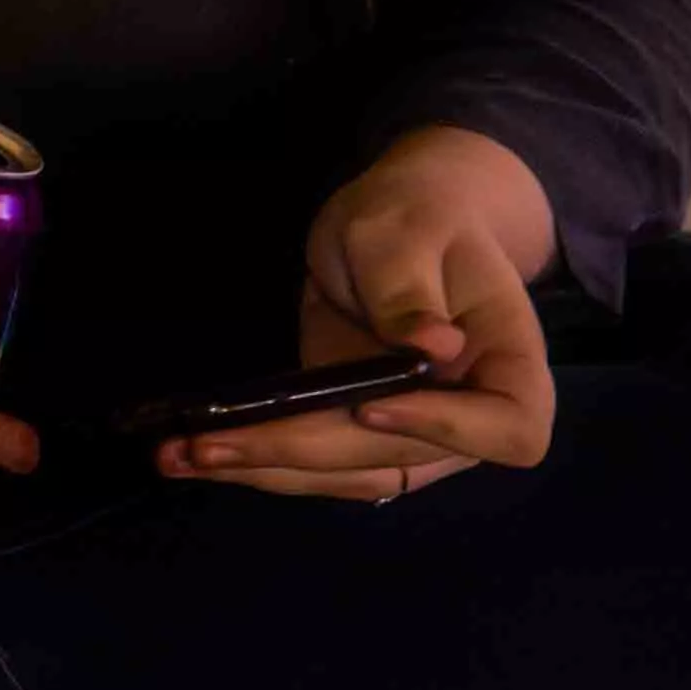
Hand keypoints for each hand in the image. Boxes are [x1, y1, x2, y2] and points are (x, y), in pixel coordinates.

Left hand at [175, 126, 555, 501]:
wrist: (403, 224)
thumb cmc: (418, 216)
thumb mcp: (408, 230)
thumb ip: (410, 286)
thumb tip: (433, 347)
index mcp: (511, 365)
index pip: (511, 429)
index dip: (447, 429)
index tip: (371, 407)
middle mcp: (469, 415)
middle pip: (399, 459)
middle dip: (302, 454)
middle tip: (210, 445)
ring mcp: (413, 431)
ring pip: (350, 473)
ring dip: (266, 471)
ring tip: (179, 458)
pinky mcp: (358, 426)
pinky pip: (317, 457)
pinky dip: (259, 457)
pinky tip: (191, 450)